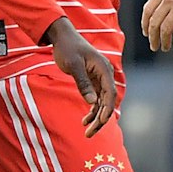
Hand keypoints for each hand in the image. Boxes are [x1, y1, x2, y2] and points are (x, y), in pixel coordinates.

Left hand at [45, 18, 117, 135]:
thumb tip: (92, 102)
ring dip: (96, 117)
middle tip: (90, 134)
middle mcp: (105, 75)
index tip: (101, 122)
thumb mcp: (73, 65)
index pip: (110, 93)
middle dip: (100, 119)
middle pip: (107, 101)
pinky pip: (96, 99)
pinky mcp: (93, 81)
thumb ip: (83, 83)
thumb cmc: (67, 48)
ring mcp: (100, 79)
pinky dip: (92, 110)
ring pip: (102, 102)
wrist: (62, 37)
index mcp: (104, 69)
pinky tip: (85, 120)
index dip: (107, 109)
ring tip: (87, 132)